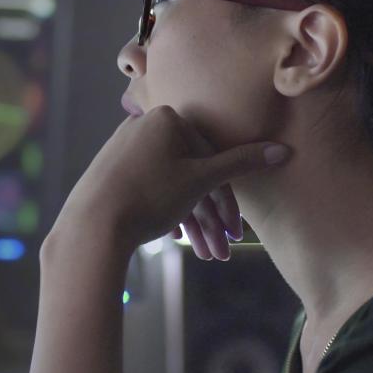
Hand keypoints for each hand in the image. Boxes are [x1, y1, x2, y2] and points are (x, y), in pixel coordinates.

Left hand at [54, 105, 289, 255]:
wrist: (91, 226)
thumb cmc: (149, 197)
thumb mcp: (201, 180)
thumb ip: (241, 164)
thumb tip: (282, 150)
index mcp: (167, 118)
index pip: (211, 160)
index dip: (228, 202)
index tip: (236, 233)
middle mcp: (143, 126)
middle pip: (191, 175)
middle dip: (210, 218)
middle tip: (220, 252)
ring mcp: (124, 148)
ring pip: (171, 185)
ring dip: (191, 222)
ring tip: (202, 254)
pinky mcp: (110, 170)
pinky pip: (148, 188)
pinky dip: (165, 212)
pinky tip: (174, 237)